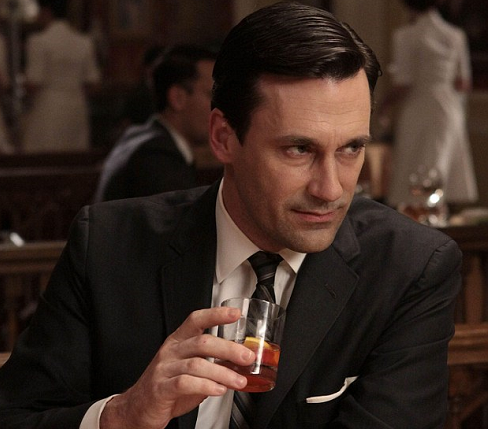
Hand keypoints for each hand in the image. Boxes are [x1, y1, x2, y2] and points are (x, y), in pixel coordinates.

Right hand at [100, 307, 254, 428]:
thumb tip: (239, 363)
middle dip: (228, 349)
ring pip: (197, 364)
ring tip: (238, 381)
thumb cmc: (167, 386)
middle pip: (202, 342)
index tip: (235, 314)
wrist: (138, 408)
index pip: (196, 320)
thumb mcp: (191, 370)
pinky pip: (185, 383)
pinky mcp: (160, 388)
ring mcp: (164, 369)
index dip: (216, 314)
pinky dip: (206, 386)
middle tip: (247, 357)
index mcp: (178, 341)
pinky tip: (218, 390)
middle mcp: (171, 351)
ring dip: (222, 373)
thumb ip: (212, 364)